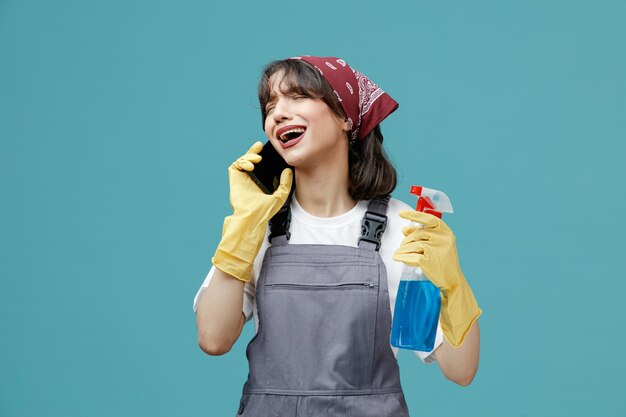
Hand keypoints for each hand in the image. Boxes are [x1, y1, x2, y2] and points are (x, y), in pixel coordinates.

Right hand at [212, 142, 292, 281]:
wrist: (252, 218)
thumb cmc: (264, 211)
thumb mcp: (280, 195)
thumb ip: (285, 183)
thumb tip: (288, 171)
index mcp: (260, 183)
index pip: (261, 166)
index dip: (262, 156)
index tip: (268, 149)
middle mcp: (250, 180)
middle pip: (250, 160)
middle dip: (253, 151)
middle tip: (259, 146)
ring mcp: (241, 180)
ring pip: (242, 161)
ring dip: (248, 157)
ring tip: (257, 159)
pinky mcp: (234, 180)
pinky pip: (235, 166)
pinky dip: (242, 162)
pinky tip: (250, 166)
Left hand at [393, 209, 481, 347]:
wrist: (452, 282)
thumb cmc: (443, 262)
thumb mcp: (437, 245)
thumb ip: (423, 235)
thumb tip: (405, 229)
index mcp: (446, 232)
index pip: (428, 219)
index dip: (414, 215)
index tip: (402, 213)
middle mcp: (442, 239)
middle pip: (417, 234)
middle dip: (407, 240)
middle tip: (402, 246)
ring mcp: (435, 250)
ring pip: (412, 245)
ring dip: (403, 249)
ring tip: (399, 253)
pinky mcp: (428, 261)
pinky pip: (410, 256)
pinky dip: (402, 257)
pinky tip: (398, 258)